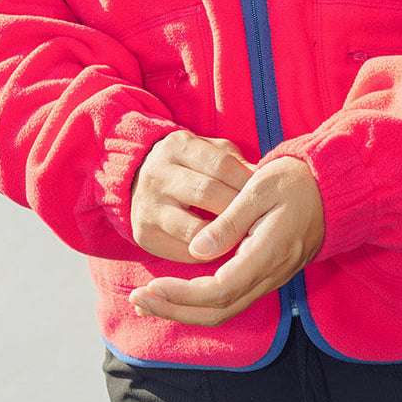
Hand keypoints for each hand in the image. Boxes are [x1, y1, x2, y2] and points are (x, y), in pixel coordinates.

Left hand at [129, 156, 323, 324]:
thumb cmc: (295, 181)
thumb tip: (197, 249)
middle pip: (217, 311)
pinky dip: (200, 301)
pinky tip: (178, 292)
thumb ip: (229, 220)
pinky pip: (230, 298)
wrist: (331, 189)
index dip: (182, 294)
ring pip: (223, 310)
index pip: (219, 291)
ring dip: (184, 309)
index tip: (152, 285)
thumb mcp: (260, 188)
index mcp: (267, 254)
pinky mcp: (265, 275)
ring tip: (149, 301)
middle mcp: (269, 275)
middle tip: (138, 301)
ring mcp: (269, 279)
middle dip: (175, 310)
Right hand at [130, 130, 255, 262]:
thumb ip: (233, 161)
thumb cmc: (187, 164)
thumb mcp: (207, 150)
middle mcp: (158, 174)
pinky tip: (223, 251)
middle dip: (237, 209)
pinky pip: (181, 251)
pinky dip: (206, 254)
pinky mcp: (144, 234)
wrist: (137, 179)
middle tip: (260, 221)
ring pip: (194, 228)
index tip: (265, 196)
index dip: (247, 182)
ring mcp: (148, 205)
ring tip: (244, 240)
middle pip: (207, 194)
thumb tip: (261, 179)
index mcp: (178, 146)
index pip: (221, 164)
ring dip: (223, 237)